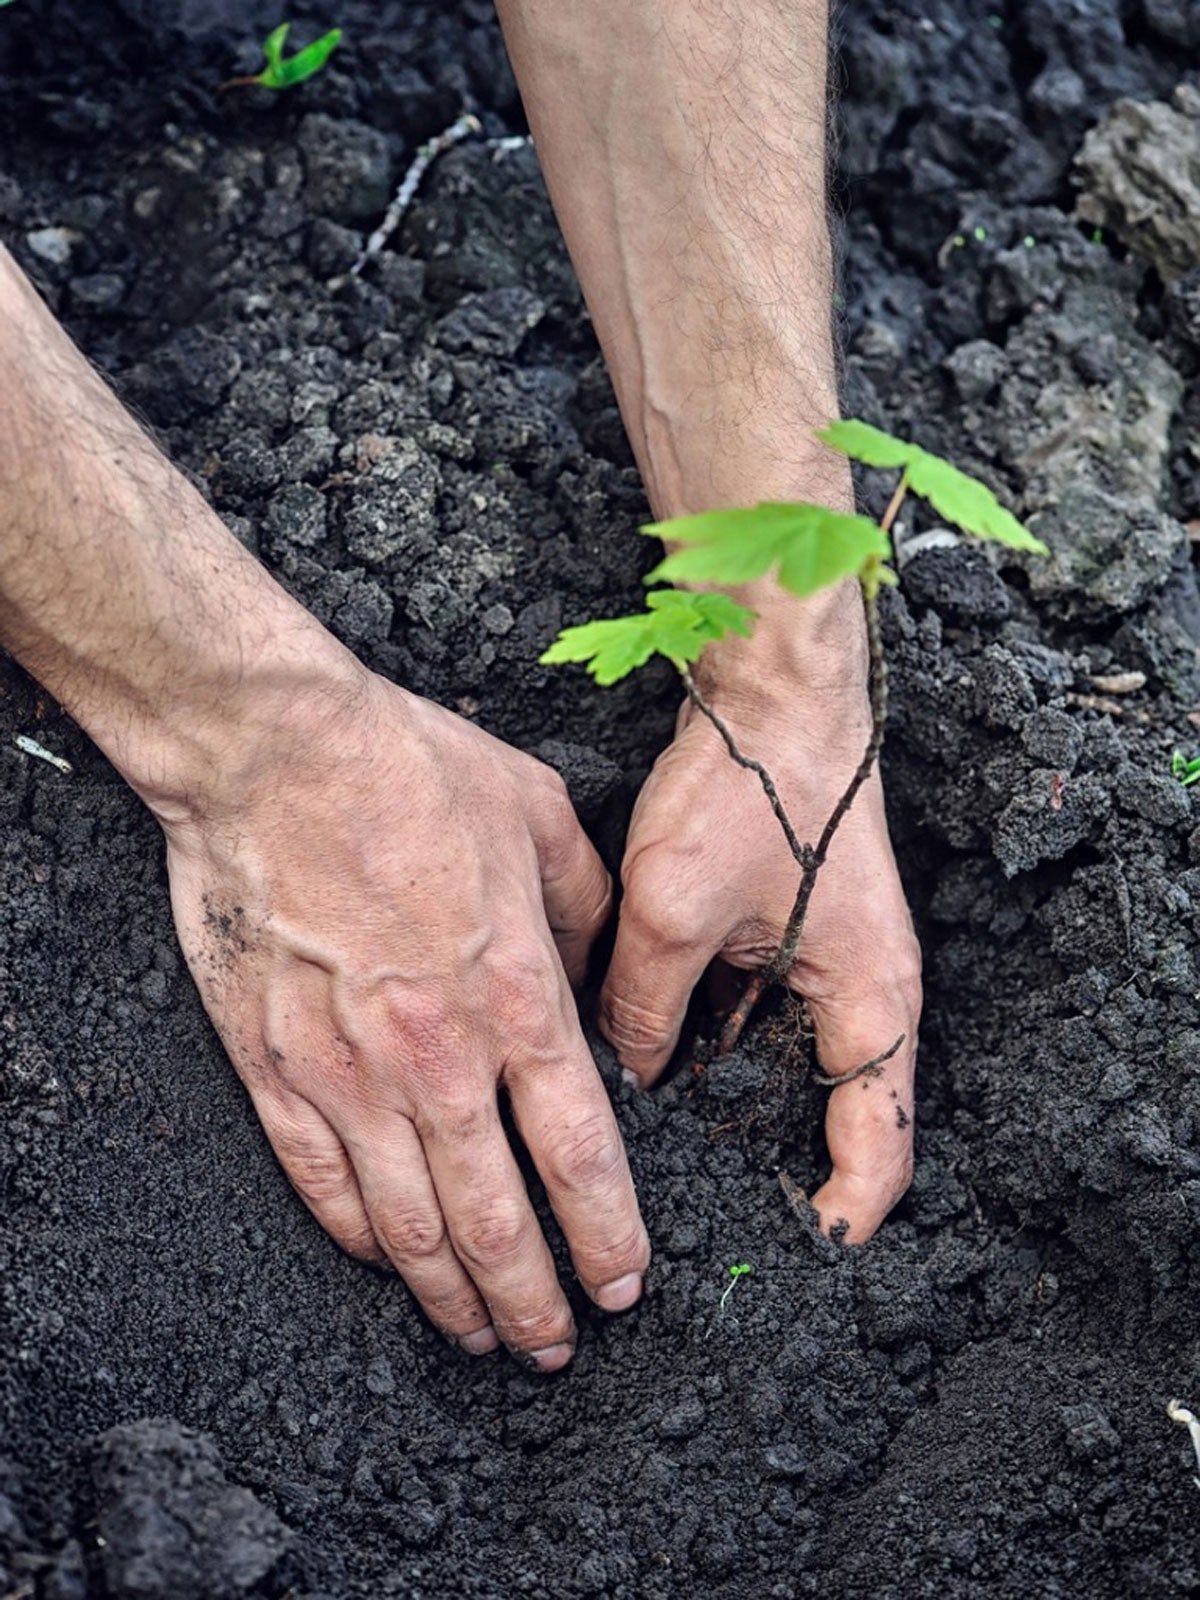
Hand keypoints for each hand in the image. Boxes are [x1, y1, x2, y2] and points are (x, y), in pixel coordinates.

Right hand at [158, 667, 648, 1369]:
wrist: (273, 752)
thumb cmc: (408, 769)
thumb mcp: (541, 817)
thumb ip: (588, 910)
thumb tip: (600, 976)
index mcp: (517, 997)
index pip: (579, 1155)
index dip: (606, 1235)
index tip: (623, 1282)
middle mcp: (439, 1056)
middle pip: (497, 1218)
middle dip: (535, 1298)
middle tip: (557, 1344)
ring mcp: (349, 1072)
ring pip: (410, 1224)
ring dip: (452, 1295)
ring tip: (481, 1335)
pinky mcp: (274, 1067)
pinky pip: (321, 1183)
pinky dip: (360, 1241)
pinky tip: (388, 1265)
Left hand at [598, 584, 921, 1241]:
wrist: (776, 687)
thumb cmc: (752, 788)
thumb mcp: (675, 911)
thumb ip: (642, 1006)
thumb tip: (622, 1068)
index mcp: (871, 1004)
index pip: (877, 1149)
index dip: (837, 1218)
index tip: (786, 1258)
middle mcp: (864, 994)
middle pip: (831, 1115)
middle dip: (772, 1164)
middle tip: (701, 1215)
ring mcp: (832, 963)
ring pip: (785, 1064)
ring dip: (736, 1099)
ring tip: (666, 1148)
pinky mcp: (797, 933)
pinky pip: (761, 1013)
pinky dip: (718, 1039)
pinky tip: (655, 1054)